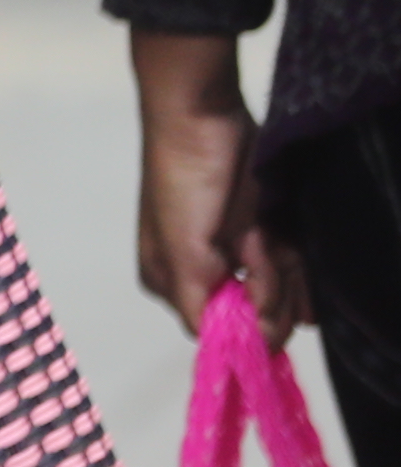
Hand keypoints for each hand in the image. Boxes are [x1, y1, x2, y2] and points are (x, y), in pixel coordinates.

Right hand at [135, 27, 304, 337]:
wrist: (203, 116)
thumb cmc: (182, 184)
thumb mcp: (183, 252)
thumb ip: (200, 306)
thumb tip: (230, 350)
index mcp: (173, 282)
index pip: (220, 331)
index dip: (248, 323)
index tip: (257, 293)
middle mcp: (207, 272)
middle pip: (258, 312)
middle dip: (270, 286)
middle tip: (258, 245)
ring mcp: (238, 250)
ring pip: (282, 288)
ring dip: (282, 263)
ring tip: (260, 226)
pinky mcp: (264, 230)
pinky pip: (292, 262)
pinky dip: (292, 253)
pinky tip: (270, 226)